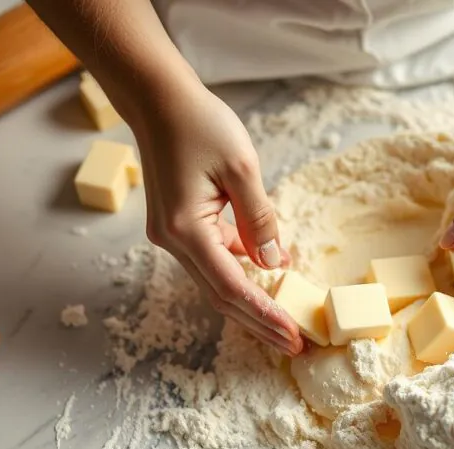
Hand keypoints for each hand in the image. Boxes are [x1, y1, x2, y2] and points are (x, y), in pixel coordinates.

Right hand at [132, 83, 303, 355]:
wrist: (158, 100)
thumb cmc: (199, 124)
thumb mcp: (242, 167)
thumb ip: (260, 218)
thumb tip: (275, 262)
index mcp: (185, 229)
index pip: (231, 286)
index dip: (264, 314)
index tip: (292, 335)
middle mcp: (172, 240)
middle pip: (221, 295)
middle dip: (259, 322)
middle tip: (295, 344)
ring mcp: (170, 235)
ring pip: (216, 280)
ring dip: (251, 301)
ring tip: (286, 320)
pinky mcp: (177, 226)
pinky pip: (213, 258)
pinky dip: (240, 269)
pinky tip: (269, 272)